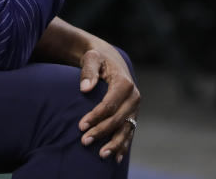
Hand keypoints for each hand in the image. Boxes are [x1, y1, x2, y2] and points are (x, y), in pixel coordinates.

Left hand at [77, 41, 140, 163]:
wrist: (109, 59)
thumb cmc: (97, 58)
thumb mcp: (92, 58)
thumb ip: (88, 70)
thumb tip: (85, 88)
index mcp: (124, 83)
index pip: (109, 104)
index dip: (95, 117)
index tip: (80, 126)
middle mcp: (134, 96)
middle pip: (117, 119)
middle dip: (101, 132)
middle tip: (84, 141)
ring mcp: (135, 107)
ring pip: (126, 129)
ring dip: (114, 144)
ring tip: (101, 155)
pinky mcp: (133, 114)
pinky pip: (129, 132)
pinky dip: (123, 145)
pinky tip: (116, 158)